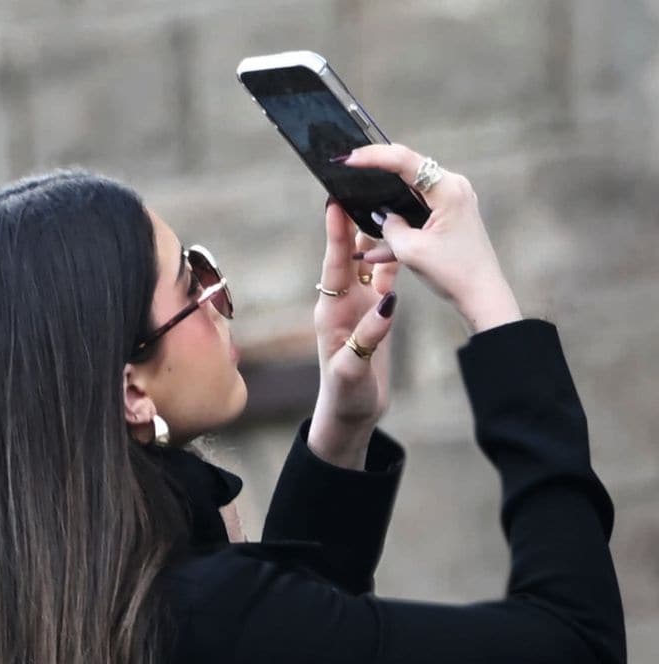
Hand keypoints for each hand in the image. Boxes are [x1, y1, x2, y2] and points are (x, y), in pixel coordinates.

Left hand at [308, 200, 399, 468]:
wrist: (352, 414)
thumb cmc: (346, 397)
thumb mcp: (353, 371)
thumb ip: (368, 339)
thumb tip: (387, 305)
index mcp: (331, 313)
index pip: (333, 267)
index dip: (335, 235)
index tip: (334, 202)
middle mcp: (342, 303)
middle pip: (347, 254)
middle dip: (351, 220)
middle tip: (356, 183)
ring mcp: (359, 305)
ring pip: (367, 261)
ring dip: (372, 232)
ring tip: (380, 198)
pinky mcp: (375, 313)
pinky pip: (384, 277)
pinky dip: (391, 255)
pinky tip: (399, 233)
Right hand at [345, 144, 521, 332]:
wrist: (481, 295)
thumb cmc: (453, 273)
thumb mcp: (410, 251)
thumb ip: (390, 227)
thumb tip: (383, 216)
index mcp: (447, 189)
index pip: (404, 160)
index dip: (374, 157)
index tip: (349, 159)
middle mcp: (452, 187)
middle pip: (407, 171)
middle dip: (377, 177)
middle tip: (349, 172)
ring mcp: (452, 201)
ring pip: (409, 195)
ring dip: (386, 206)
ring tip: (359, 212)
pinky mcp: (449, 216)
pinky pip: (417, 213)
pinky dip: (399, 226)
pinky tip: (376, 248)